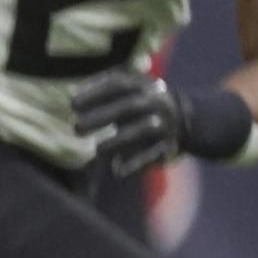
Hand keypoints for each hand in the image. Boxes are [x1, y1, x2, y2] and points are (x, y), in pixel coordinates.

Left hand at [72, 71, 252, 176]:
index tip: (71, 103)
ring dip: (116, 142)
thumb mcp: (128, 88)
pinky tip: (117, 172)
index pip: (116, 85)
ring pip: (140, 132)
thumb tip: (71, 93)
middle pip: (126, 108)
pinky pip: (152, 155)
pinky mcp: (169, 145)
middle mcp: (155, 102)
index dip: (94, 92)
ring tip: (96, 151)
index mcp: (142, 85)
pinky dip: (135, 165)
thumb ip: (102, 89)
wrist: (187, 116)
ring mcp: (164, 124)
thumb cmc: (141, 100)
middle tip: (75, 127)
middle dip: (99, 117)